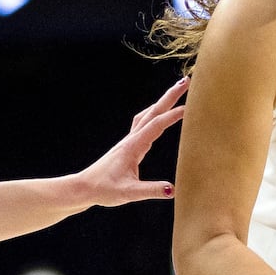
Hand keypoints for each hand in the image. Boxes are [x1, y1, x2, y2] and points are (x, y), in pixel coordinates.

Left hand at [76, 77, 187, 206]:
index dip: (173, 116)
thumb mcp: (128, 193)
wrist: (85, 187)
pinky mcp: (129, 145)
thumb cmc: (104, 190)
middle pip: (153, 111)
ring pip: (148, 115)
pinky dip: (155, 114)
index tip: (191, 108)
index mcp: (133, 146)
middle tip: (186, 81)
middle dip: (170, 96)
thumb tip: (172, 189)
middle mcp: (131, 139)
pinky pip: (144, 123)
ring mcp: (129, 140)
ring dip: (163, 102)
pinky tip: (160, 116)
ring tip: (177, 92)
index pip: (156, 125)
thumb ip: (150, 191)